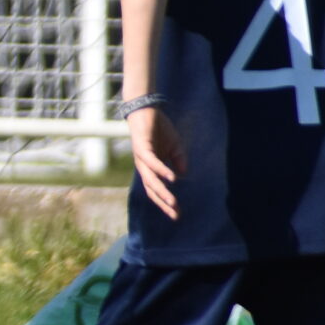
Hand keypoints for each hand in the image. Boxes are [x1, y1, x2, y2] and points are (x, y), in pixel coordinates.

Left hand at [128, 104, 184, 218]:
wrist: (147, 110)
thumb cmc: (159, 129)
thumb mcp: (175, 147)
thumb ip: (178, 161)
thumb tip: (182, 175)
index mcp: (151, 168)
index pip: (157, 189)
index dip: (166, 201)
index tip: (177, 214)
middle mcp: (144, 166)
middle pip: (151, 189)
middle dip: (163, 202)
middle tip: (175, 215)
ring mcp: (142, 158)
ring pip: (150, 179)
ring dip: (161, 191)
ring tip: (173, 202)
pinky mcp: (142, 147)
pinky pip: (152, 162)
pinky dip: (161, 170)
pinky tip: (171, 178)